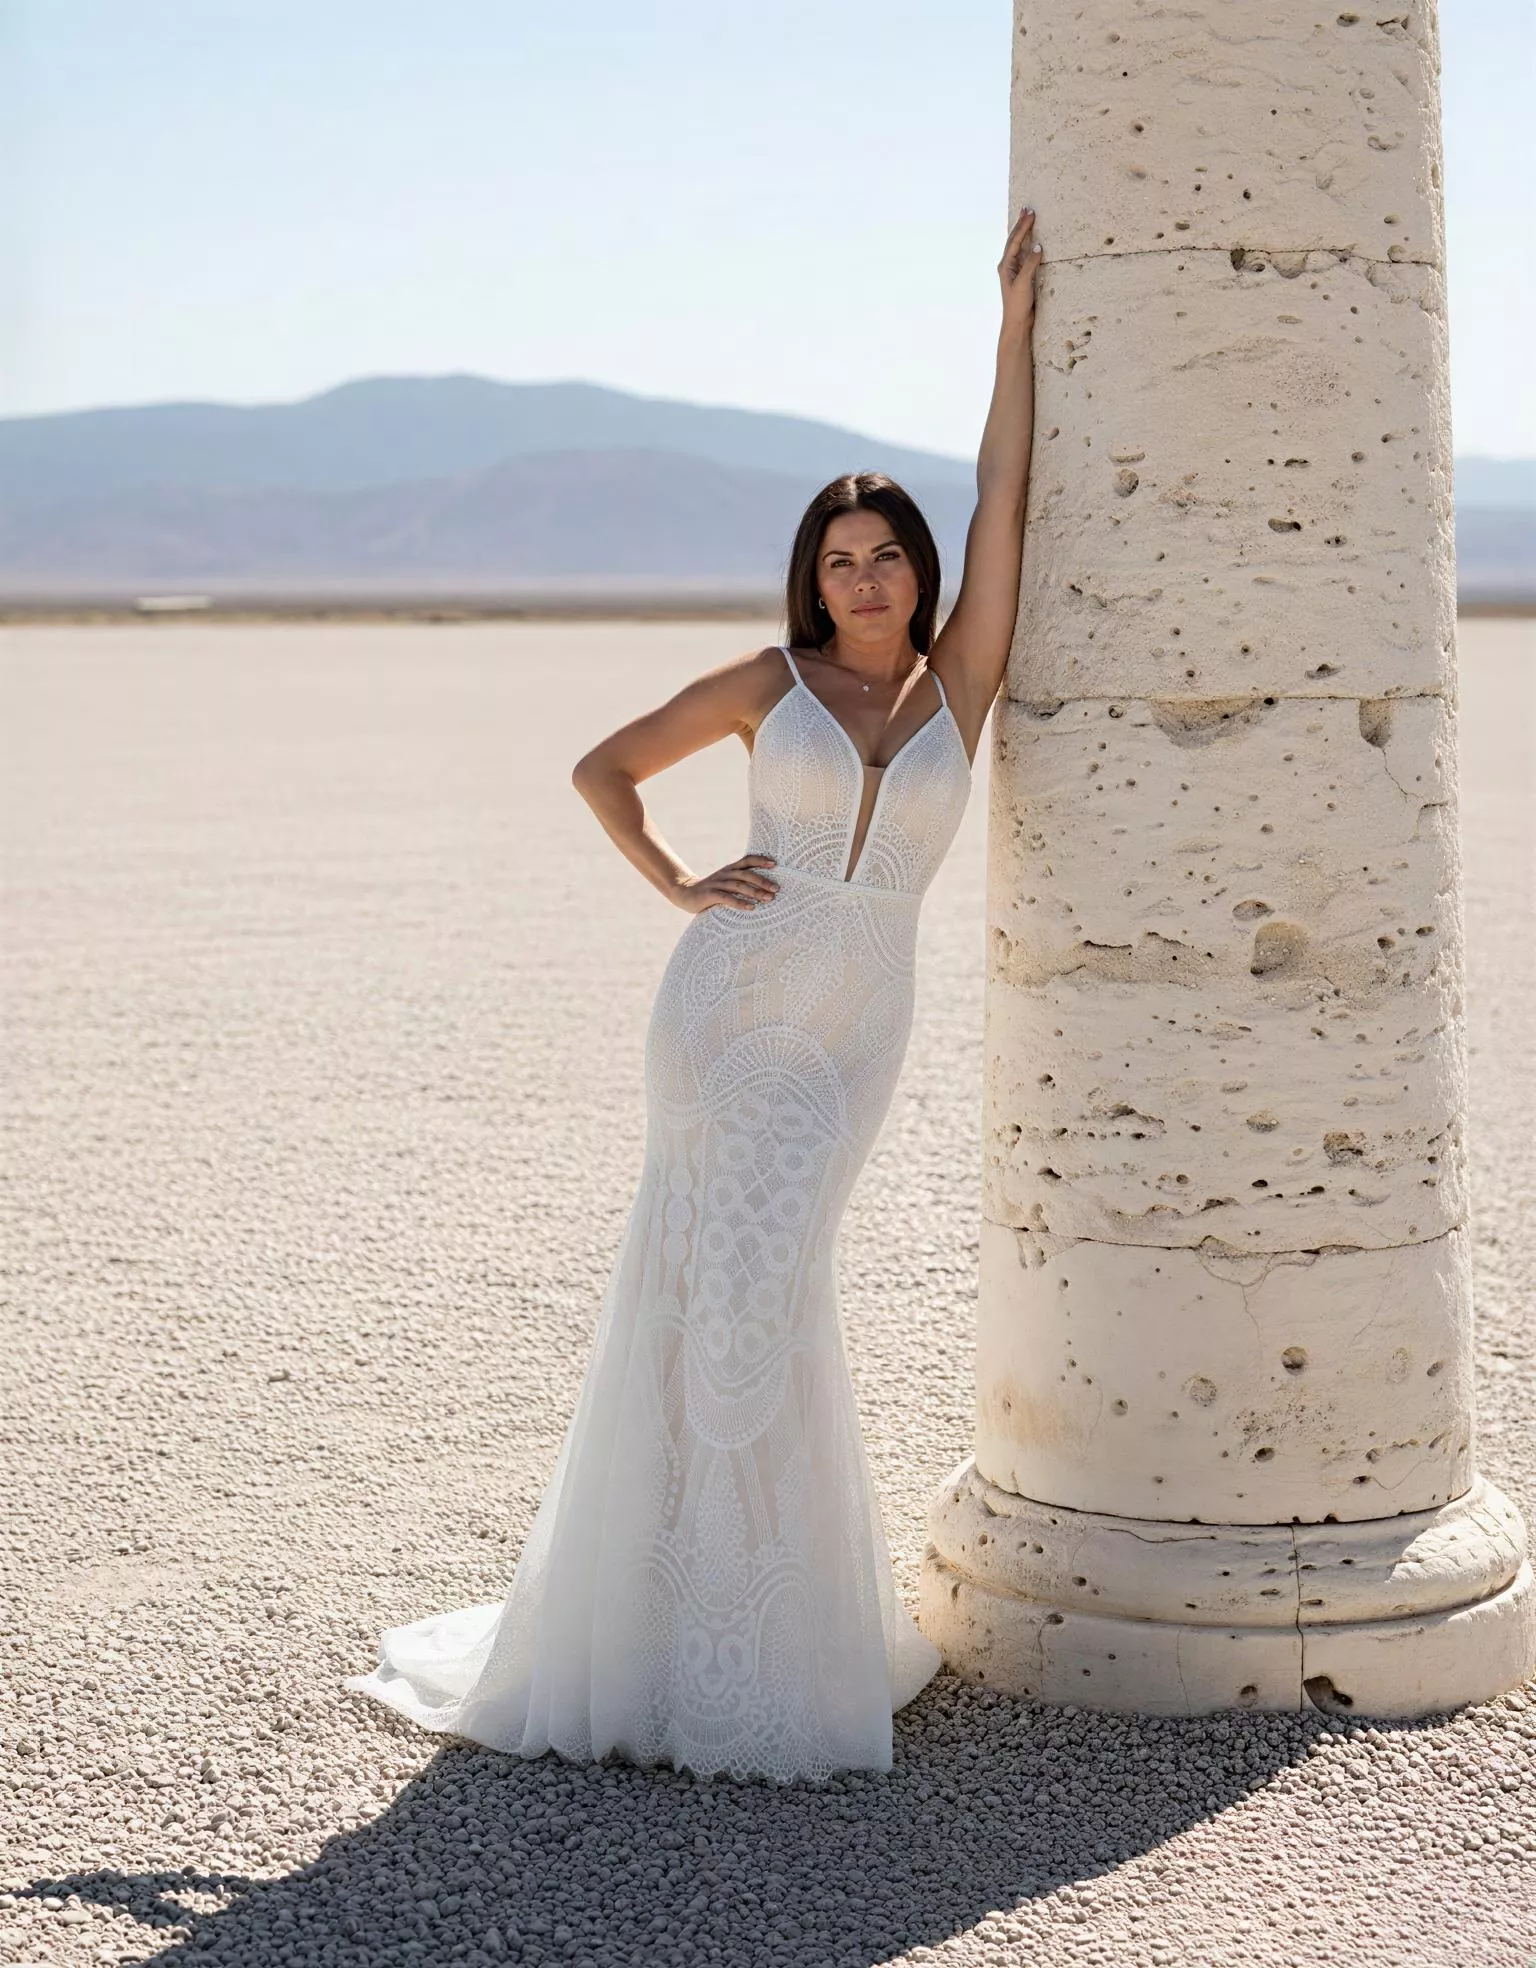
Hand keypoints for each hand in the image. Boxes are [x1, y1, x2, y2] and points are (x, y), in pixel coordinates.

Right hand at [673, 853, 779, 912]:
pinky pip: (727, 898)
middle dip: (763, 881)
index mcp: (730, 869)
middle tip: (777, 888)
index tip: (774, 864)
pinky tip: (751, 907)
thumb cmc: (710, 890)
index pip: (747, 861)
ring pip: (739, 886)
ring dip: (755, 892)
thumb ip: (739, 883)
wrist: (685, 893)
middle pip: (746, 875)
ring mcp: (717, 884)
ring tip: (768, 898)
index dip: (760, 860)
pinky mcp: (710, 894)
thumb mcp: (725, 882)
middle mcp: (725, 874)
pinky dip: (740, 903)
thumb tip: (763, 889)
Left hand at [999, 203, 1042, 330]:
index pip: (1015, 241)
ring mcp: (1015, 270)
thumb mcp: (1024, 283)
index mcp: (1006, 265)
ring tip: (1028, 218)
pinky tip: (1033, 240)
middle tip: (1027, 208)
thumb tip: (1038, 246)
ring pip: (1019, 246)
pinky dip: (1029, 244)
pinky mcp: (1022, 276)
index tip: (1031, 212)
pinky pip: (1025, 255)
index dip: (1023, 226)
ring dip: (1024, 232)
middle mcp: (1009, 265)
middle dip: (1021, 224)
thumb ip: (1030, 264)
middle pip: (1014, 240)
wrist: (1017, 322)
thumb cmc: (1017, 305)